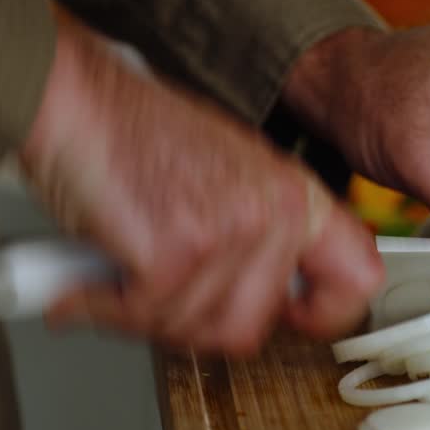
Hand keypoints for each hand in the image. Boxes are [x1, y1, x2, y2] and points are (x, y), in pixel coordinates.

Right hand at [19, 7, 383, 354]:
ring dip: (142, 315)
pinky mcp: (177, 250)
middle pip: (249, 328)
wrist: (72, 98)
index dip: (324, 314)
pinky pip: (143, 317)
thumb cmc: (133, 133)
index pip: (358, 276)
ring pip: (193, 331)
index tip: (291, 318)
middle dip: (189, 323)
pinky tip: (90, 277)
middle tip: (156, 294)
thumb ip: (259, 237)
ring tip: (121, 271)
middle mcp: (273, 211)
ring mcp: (229, 230)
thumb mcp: (229, 175)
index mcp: (294, 194)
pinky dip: (102, 307)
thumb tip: (269, 300)